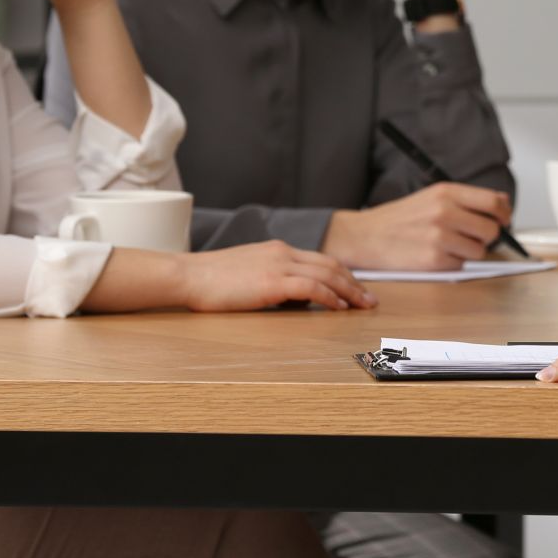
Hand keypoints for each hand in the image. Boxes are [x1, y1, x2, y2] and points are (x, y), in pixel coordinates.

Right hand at [178, 239, 375, 311]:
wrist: (188, 275)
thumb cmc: (211, 279)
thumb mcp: (248, 272)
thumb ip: (272, 278)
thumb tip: (293, 298)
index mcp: (278, 249)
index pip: (320, 260)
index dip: (342, 275)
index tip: (355, 288)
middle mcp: (283, 252)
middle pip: (330, 265)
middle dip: (354, 283)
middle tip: (370, 300)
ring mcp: (278, 265)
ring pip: (327, 275)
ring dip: (349, 291)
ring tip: (363, 306)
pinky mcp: (272, 282)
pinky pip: (312, 288)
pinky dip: (329, 297)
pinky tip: (338, 308)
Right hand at [323, 183, 512, 270]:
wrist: (364, 235)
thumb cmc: (399, 218)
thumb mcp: (432, 197)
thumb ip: (466, 199)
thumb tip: (503, 202)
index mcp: (446, 192)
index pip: (493, 201)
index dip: (504, 214)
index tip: (504, 220)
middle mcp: (444, 212)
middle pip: (491, 229)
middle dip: (487, 237)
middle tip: (472, 237)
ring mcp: (439, 237)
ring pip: (479, 251)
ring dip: (469, 252)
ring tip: (447, 246)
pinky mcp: (433, 260)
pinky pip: (460, 266)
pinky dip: (452, 264)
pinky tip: (434, 255)